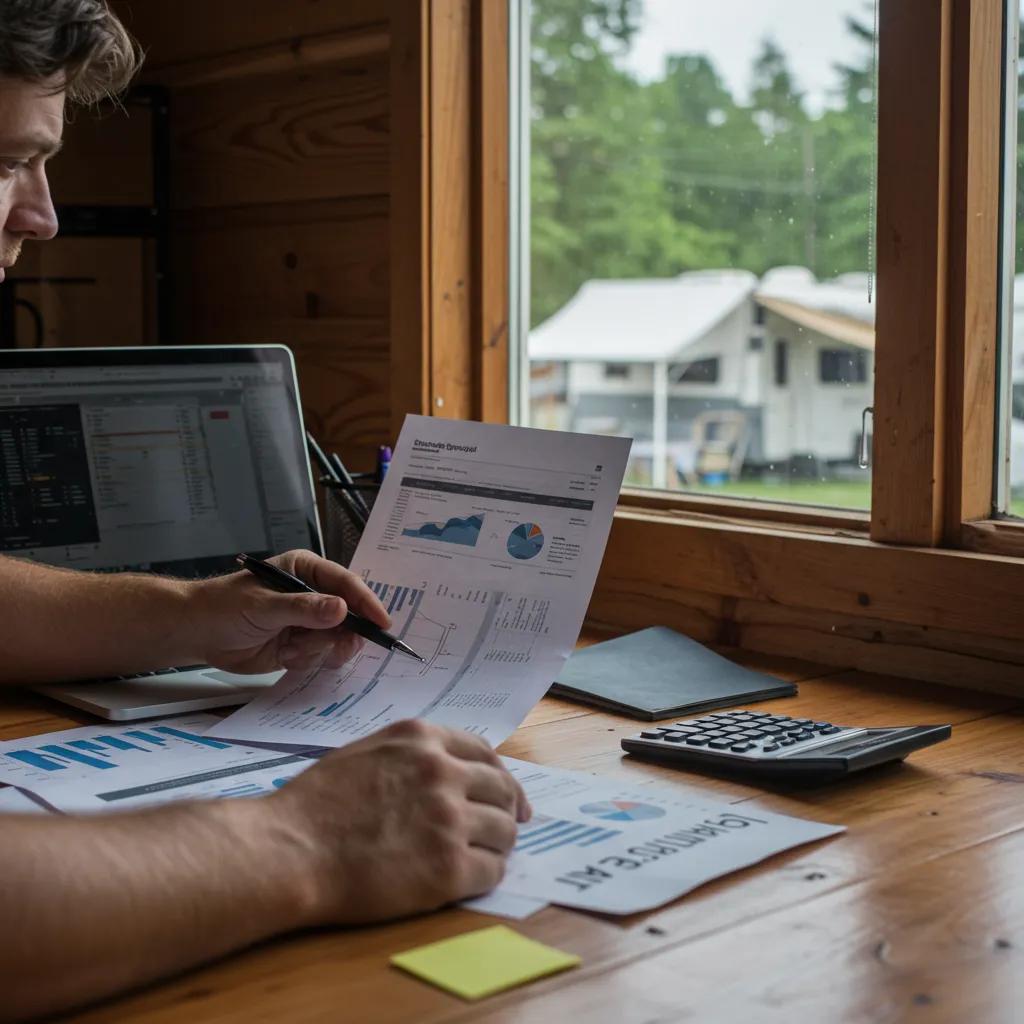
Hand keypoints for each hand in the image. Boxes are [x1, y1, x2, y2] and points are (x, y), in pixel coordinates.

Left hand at [186, 550, 389, 674]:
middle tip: (337, 646)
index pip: (346, 583)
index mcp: (307, 571)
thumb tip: (342, 609)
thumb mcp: (265, 606)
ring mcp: (309, 622)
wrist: (197, 634)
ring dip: (319, 649)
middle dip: (344, 633)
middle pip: (350, 615)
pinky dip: (307, 660)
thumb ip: (304, 609)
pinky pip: (321, 656)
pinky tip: (286, 655)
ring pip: (337, 639)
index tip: (381, 622)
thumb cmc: (225, 606)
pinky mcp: (301, 645)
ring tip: (292, 648)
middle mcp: (313, 595)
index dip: (366, 602)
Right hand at [267, 719, 531, 924]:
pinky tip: (469, 879)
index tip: (509, 796)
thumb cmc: (314, 805)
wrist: (290, 851)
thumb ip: (412, 756)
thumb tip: (451, 771)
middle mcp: (443, 773)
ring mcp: (449, 820)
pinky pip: (492, 870)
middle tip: (505, 829)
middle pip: (502, 790)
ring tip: (484, 856)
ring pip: (503, 831)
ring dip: (499, 844)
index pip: (484, 753)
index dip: (501, 777)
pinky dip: (486, 875)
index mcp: (422, 740)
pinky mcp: (448, 868)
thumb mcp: (367, 753)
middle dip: (507, 810)